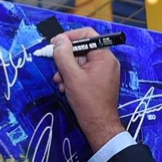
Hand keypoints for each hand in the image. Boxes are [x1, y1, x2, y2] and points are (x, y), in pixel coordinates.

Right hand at [52, 28, 125, 153]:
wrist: (99, 126)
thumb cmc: (88, 103)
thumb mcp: (71, 76)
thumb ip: (63, 55)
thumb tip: (58, 40)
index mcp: (104, 56)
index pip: (87, 35)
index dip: (69, 37)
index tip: (55, 44)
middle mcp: (106, 62)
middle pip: (82, 50)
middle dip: (66, 59)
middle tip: (56, 69)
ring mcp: (104, 73)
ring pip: (80, 63)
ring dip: (67, 71)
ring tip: (60, 83)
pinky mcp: (100, 82)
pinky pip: (84, 73)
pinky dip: (73, 78)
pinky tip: (65, 89)